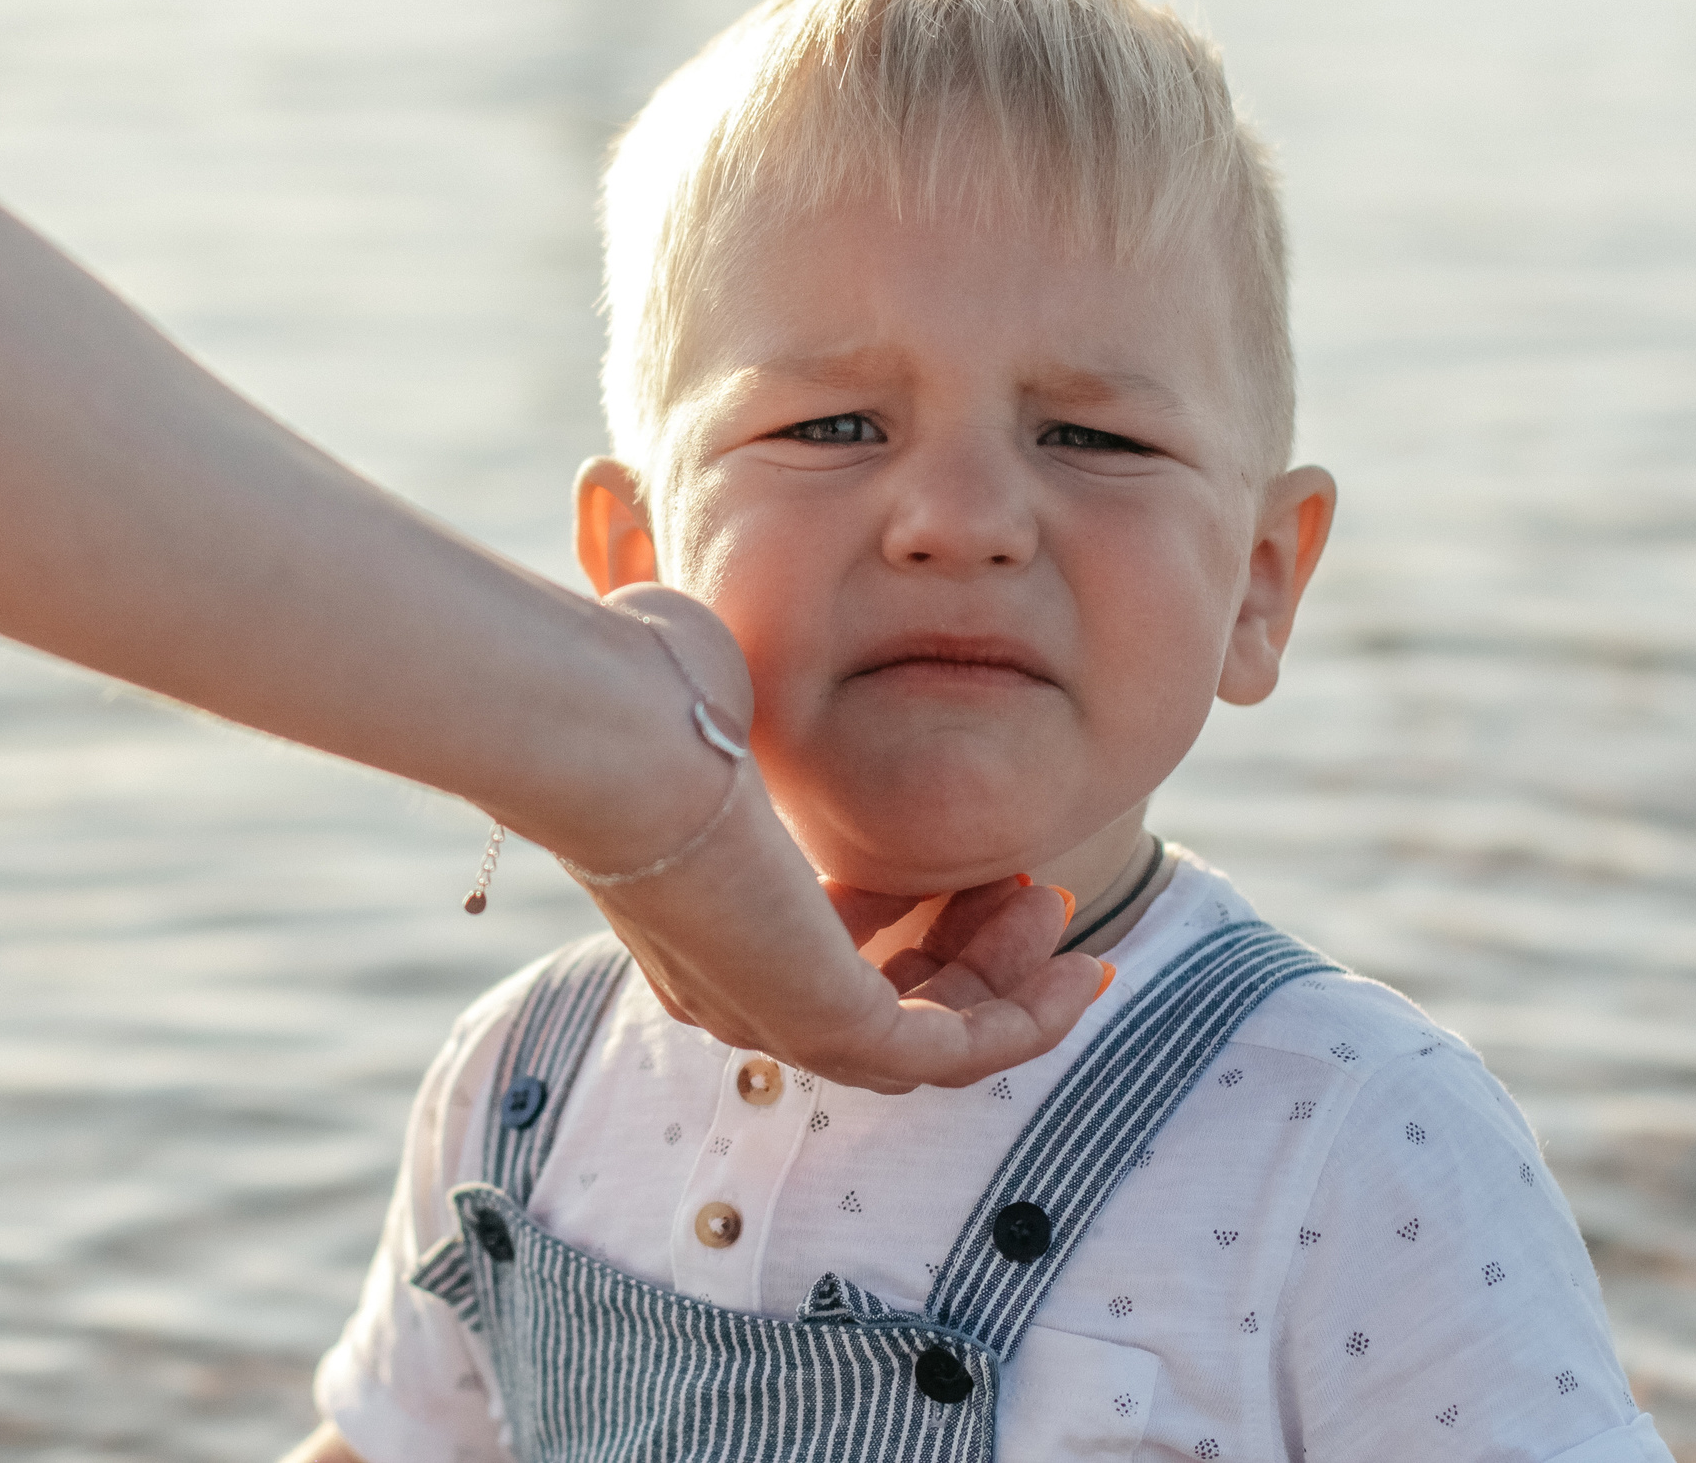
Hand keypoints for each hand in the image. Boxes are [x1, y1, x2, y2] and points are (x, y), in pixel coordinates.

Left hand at [569, 586, 1109, 1093]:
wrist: (612, 738)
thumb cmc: (645, 697)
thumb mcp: (711, 692)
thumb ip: (735, 690)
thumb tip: (705, 640)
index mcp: (706, 927)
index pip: (831, 957)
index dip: (922, 917)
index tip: (983, 863)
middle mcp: (737, 992)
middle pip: (890, 1012)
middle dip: (978, 955)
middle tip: (1030, 889)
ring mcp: (778, 1018)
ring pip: (929, 1041)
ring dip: (1011, 980)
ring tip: (1051, 905)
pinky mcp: (826, 1023)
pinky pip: (954, 1054)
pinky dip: (1028, 1021)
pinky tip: (1083, 965)